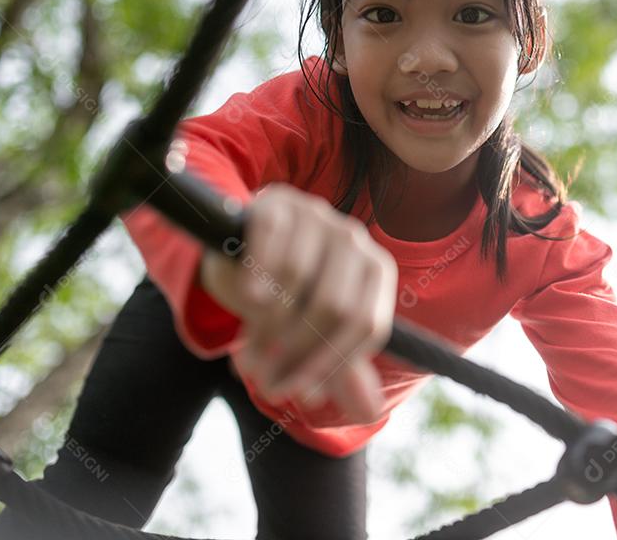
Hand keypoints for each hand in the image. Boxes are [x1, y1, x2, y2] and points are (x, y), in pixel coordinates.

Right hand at [200, 183, 397, 423]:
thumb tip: (371, 413)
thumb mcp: (315, 332)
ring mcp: (316, 214)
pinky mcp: (277, 202)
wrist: (242, 249)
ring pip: (297, 279)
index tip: (301, 395)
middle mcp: (352, 237)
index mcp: (374, 269)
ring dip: (267, 327)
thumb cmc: (287, 295)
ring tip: (248, 358)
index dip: (333, 365)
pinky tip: (247, 303)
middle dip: (297, 353)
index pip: (366, 325)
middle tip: (266, 383)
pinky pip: (269, 245)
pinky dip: (257, 279)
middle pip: (333, 305)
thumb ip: (342, 370)